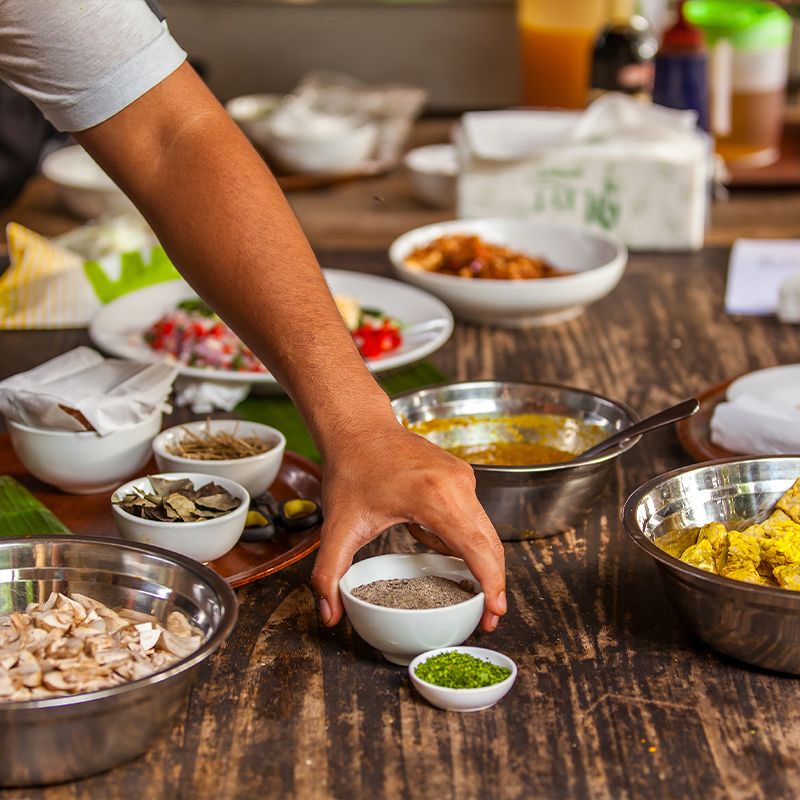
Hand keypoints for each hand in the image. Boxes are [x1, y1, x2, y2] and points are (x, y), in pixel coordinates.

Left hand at [310, 424, 506, 631]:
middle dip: (491, 581)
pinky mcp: (462, 475)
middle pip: (489, 543)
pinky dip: (459, 536)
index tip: (495, 612)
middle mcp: (457, 484)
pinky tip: (424, 533)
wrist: (359, 428)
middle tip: (485, 616)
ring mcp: (463, 477)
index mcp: (433, 496)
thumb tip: (328, 615)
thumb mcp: (337, 527)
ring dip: (471, 558)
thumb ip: (329, 574)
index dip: (491, 583)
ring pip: (484, 530)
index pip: (475, 547)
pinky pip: (472, 516)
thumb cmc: (351, 470)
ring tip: (437, 566)